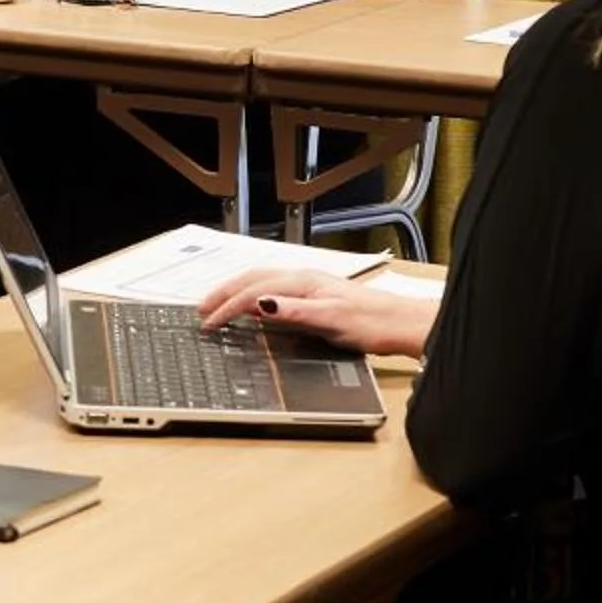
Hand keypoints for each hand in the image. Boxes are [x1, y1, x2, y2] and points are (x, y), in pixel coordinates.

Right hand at [193, 268, 435, 357]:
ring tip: (216, 304)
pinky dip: (252, 296)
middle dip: (222, 292)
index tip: (209, 322)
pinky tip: (251, 307)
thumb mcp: (330, 319)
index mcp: (301, 281)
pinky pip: (272, 290)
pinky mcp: (313, 296)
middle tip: (200, 308)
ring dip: (235, 292)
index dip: (227, 306)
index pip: (253, 291)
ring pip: (260, 282)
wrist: (401, 324)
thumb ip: (293, 311)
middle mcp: (302, 279)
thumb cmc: (372, 322)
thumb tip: (260, 303)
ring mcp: (307, 286)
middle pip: (251, 280)